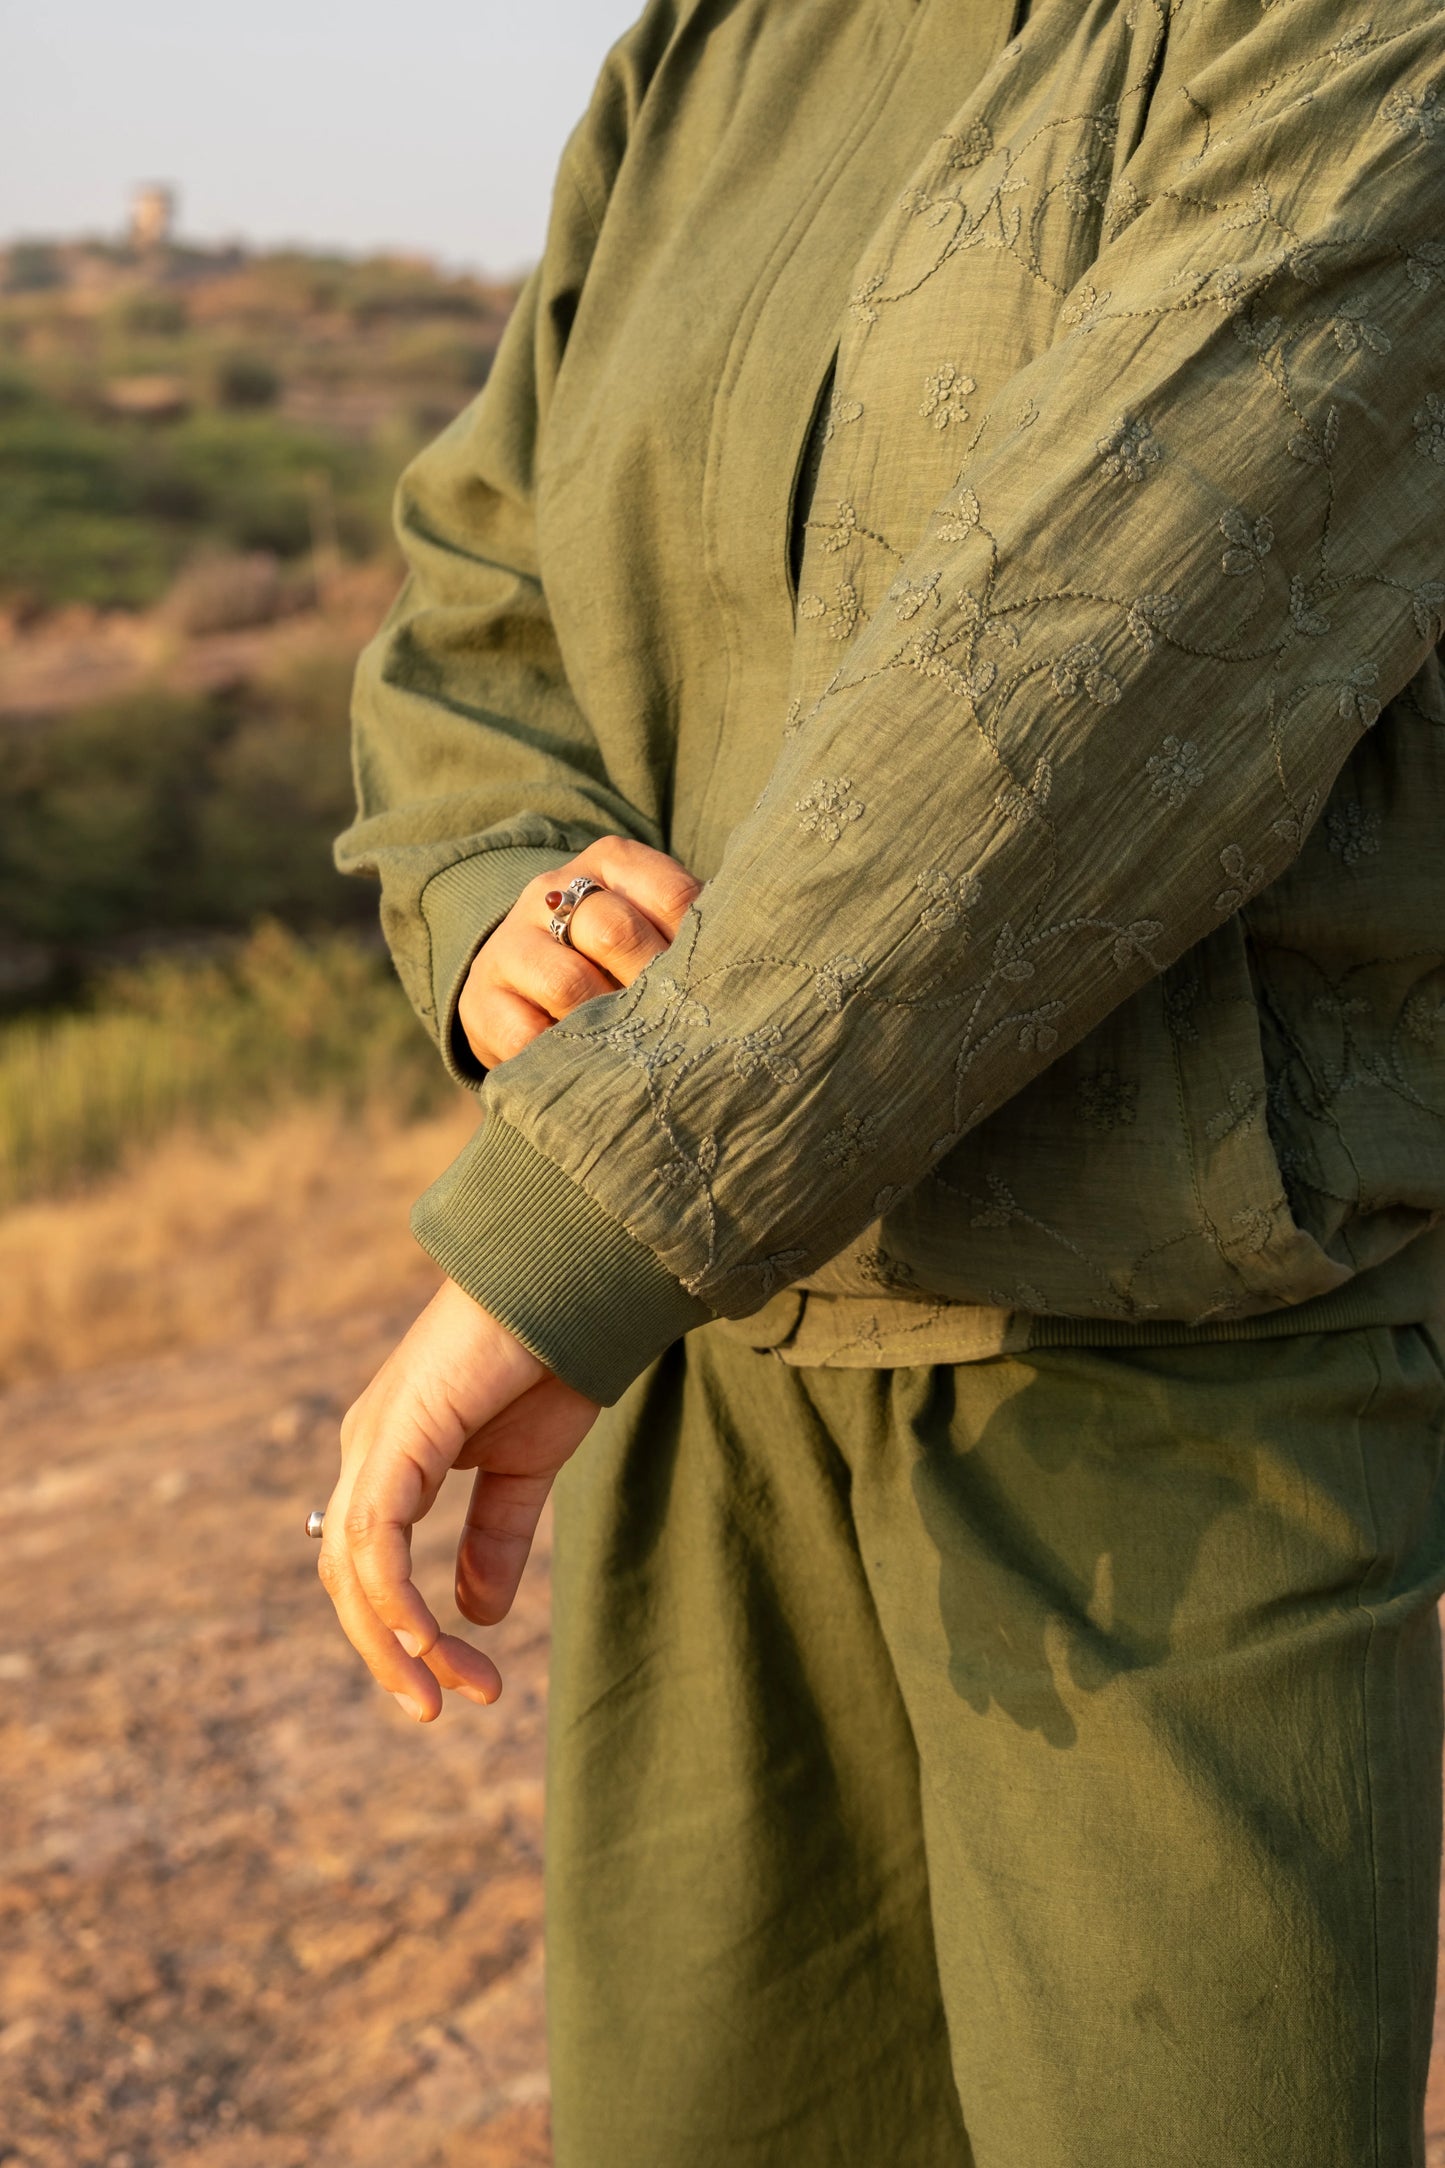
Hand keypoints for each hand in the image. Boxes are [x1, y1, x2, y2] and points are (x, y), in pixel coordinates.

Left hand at [317, 1278, 599, 1720]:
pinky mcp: (397, 1434)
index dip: (407, 1636)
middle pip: (348, 1579)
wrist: (574, 1284)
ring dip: (395, 1643)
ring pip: (352, 1568)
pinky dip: (394, 1595)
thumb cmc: (551, 1360)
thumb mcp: (524, 1471)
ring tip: (443, 1693)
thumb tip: (478, 1614)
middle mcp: (367, 1451)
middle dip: (393, 1655)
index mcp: (391, 1458)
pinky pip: (375, 1536)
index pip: (370, 1569)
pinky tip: (428, 1639)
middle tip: (443, 1709)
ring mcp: (374, 1441)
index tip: (467, 1687)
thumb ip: (497, 1537)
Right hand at [459, 834, 700, 1068]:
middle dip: (654, 985)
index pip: (667, 892)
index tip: (718, 983)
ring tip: (639, 1051)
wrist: (523, 983)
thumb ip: (691, 936)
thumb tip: (742, 969)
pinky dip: (560, 1056)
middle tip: (682, 1025)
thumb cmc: (616, 958)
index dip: (699, 944)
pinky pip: (523, 1035)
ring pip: (567, 984)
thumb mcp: (652, 929)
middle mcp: (552, 892)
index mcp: (608, 863)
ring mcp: (510, 944)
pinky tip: (588, 1068)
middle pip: (614, 931)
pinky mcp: (480, 1001)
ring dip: (609, 1024)